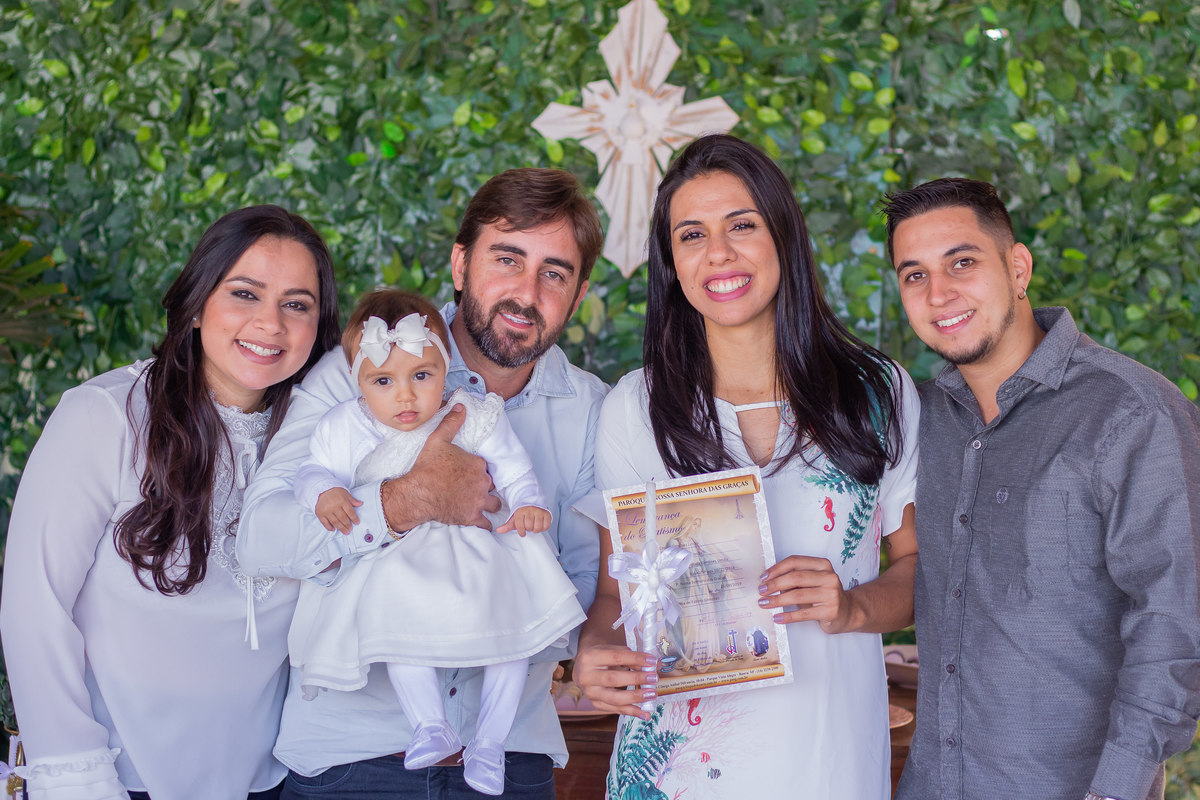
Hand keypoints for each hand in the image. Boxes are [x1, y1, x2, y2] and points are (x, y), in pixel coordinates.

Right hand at [315, 487, 361, 533]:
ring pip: (335, 522)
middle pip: (343, 518)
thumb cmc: (335, 491)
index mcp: (342, 500)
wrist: (321, 489)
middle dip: (347, 525)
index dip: (354, 518)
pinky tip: (333, 529)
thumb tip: (360, 504)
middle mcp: (334, 506)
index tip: (357, 523)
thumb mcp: (345, 493)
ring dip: (341, 528)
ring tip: (345, 531)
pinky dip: (329, 527)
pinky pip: (325, 523)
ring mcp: (326, 510)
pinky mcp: (319, 513)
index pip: (350, 512)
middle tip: (350, 529)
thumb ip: (352, 500)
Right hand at [381, 404, 500, 530]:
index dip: (477, 470)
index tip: (466, 472)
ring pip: (494, 503)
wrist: (418, 493)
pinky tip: (482, 521)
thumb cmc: (427, 467)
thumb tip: (461, 407)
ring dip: (489, 503)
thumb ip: (451, 423)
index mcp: (478, 464)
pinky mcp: (472, 517)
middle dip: (484, 486)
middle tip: (471, 488)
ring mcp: (479, 501)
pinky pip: (487, 523)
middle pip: (491, 484)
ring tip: (481, 503)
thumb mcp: (437, 440)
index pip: (485, 467)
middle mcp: (482, 482)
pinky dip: (485, 523)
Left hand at [496, 506, 550, 536]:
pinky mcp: (547, 513)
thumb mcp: (514, 519)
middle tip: (528, 525)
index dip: (521, 531)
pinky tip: (540, 524)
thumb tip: (498, 530)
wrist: (532, 502)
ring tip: (534, 525)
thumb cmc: (522, 512)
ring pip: (537, 528)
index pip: (520, 527)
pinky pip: (546, 526)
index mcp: (520, 511)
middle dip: (528, 529)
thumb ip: (506, 526)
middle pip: (529, 527)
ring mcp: (539, 511)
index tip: (522, 531)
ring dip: (535, 529)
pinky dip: (543, 528)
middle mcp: (530, 510)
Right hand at [573, 644, 659, 719]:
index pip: (616, 657)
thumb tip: (653, 665)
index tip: (652, 661)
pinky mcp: (596, 704)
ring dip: (635, 697)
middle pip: (613, 679)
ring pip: (614, 698)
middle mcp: (587, 676)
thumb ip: (631, 658)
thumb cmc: (601, 657)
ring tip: (652, 695)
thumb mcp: (612, 651)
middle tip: (654, 678)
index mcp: (590, 657)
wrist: (582, 669)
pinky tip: (644, 713)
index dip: (635, 659)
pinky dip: (631, 712)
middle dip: (636, 679)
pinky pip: (615, 710)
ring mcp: (590, 693)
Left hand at [758, 555, 855, 633]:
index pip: (795, 562)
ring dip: (777, 600)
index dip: (776, 569)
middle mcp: (829, 576)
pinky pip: (804, 613)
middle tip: (761, 591)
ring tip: (765, 604)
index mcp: (822, 564)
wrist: (848, 612)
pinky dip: (788, 616)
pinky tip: (777, 617)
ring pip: (797, 595)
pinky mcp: (831, 611)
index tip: (763, 577)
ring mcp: (831, 594)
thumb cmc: (824, 595)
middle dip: (774, 584)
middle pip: (795, 577)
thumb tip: (768, 582)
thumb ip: (795, 579)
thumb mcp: (812, 582)